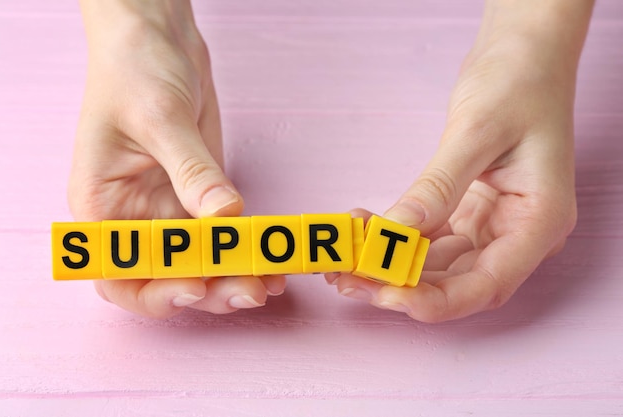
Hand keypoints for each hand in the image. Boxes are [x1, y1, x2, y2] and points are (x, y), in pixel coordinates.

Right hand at [70, 0, 284, 317]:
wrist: (157, 38)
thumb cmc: (134, 69)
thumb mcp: (160, 119)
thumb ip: (192, 171)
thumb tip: (225, 216)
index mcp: (104, 208)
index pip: (121, 275)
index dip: (156, 293)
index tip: (196, 288)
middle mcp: (135, 217)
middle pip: (168, 276)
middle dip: (209, 290)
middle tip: (250, 289)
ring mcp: (170, 207)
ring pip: (201, 262)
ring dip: (233, 276)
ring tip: (268, 282)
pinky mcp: (200, 193)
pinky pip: (223, 234)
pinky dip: (245, 250)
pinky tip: (271, 259)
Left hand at [329, 1, 592, 321]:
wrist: (524, 53)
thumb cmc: (518, 82)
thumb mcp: (476, 133)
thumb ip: (438, 187)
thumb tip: (395, 232)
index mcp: (538, 222)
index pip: (487, 285)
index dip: (434, 301)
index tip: (386, 296)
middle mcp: (518, 232)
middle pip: (458, 282)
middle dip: (401, 286)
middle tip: (348, 279)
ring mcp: (494, 223)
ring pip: (438, 264)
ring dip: (392, 265)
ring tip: (345, 258)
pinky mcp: (470, 209)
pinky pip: (430, 236)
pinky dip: (397, 237)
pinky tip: (365, 228)